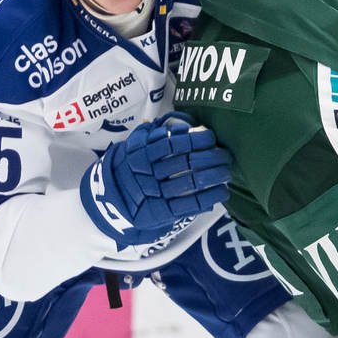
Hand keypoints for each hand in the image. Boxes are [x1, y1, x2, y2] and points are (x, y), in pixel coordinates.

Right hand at [80, 113, 231, 247]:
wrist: (109, 201)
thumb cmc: (128, 169)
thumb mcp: (131, 147)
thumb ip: (151, 135)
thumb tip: (178, 124)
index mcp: (141, 153)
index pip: (171, 144)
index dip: (194, 140)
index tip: (211, 137)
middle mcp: (148, 173)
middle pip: (184, 163)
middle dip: (210, 158)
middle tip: (226, 155)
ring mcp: (155, 194)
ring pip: (189, 183)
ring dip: (213, 177)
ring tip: (227, 172)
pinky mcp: (161, 212)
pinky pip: (188, 205)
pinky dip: (208, 198)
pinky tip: (222, 192)